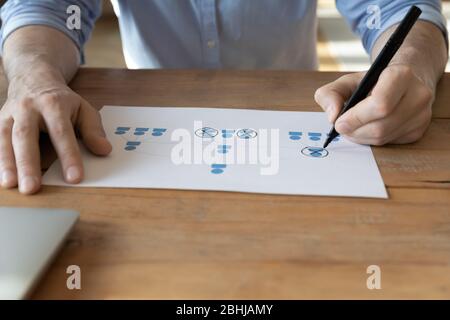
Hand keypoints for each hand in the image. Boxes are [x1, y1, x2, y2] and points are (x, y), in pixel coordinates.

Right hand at [0, 79, 111, 193]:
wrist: (33, 77)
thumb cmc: (61, 100)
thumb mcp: (83, 108)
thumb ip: (93, 130)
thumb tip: (104, 150)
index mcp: (53, 104)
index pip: (62, 133)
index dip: (69, 156)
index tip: (75, 177)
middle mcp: (28, 108)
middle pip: (26, 136)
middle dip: (28, 164)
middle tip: (32, 188)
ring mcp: (10, 114)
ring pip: (5, 139)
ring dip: (7, 164)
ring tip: (12, 185)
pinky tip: (2, 178)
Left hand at [314, 64, 433, 145]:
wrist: (402, 82)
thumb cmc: (372, 82)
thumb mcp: (346, 81)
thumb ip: (330, 94)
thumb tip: (332, 117)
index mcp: (401, 75)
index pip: (380, 104)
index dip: (356, 118)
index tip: (339, 122)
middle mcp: (418, 95)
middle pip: (380, 126)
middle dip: (354, 131)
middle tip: (341, 128)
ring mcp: (421, 115)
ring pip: (383, 137)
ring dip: (360, 137)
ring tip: (351, 129)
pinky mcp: (419, 130)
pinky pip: (389, 143)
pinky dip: (371, 140)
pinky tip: (366, 129)